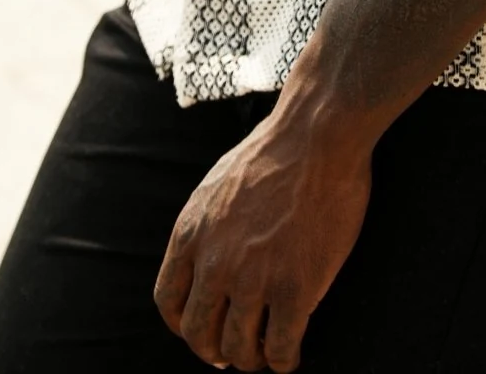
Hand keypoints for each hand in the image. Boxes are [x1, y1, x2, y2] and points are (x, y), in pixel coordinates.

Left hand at [154, 109, 370, 370]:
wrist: (317, 134)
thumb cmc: (276, 151)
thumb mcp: (217, 185)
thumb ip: (206, 226)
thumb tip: (207, 259)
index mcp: (191, 233)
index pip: (168, 302)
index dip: (184, 326)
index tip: (203, 330)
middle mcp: (214, 262)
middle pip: (199, 334)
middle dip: (214, 352)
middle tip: (235, 353)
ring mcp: (254, 278)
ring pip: (238, 349)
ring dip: (251, 359)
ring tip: (266, 353)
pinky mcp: (294, 288)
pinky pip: (279, 348)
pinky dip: (283, 361)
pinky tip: (292, 354)